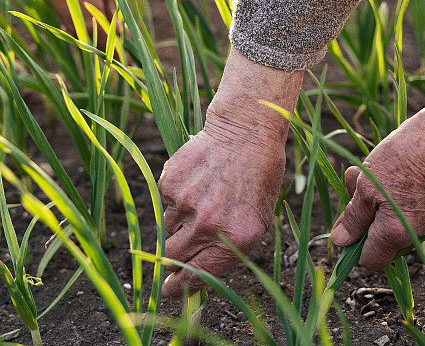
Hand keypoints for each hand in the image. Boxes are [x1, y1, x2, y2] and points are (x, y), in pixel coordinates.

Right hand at [158, 49, 303, 297]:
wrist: (245, 133)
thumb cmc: (258, 178)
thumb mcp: (258, 220)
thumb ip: (230, 251)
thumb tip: (198, 278)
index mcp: (235, 237)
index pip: (197, 275)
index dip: (179, 287)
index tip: (170, 290)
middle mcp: (208, 224)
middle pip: (174, 256)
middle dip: (171, 262)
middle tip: (170, 263)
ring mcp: (186, 203)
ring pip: (168, 229)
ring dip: (178, 225)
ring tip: (199, 204)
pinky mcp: (170, 184)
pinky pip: (165, 204)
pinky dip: (176, 200)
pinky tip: (196, 183)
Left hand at [330, 87, 424, 269]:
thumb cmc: (401, 159)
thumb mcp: (366, 186)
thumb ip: (353, 218)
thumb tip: (340, 241)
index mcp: (396, 234)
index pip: (369, 259)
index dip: (354, 245)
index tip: (347, 220)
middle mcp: (416, 235)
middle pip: (380, 239)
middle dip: (363, 214)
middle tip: (354, 182)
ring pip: (391, 222)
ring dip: (374, 201)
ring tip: (367, 171)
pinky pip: (406, 211)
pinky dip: (393, 197)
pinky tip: (389, 171)